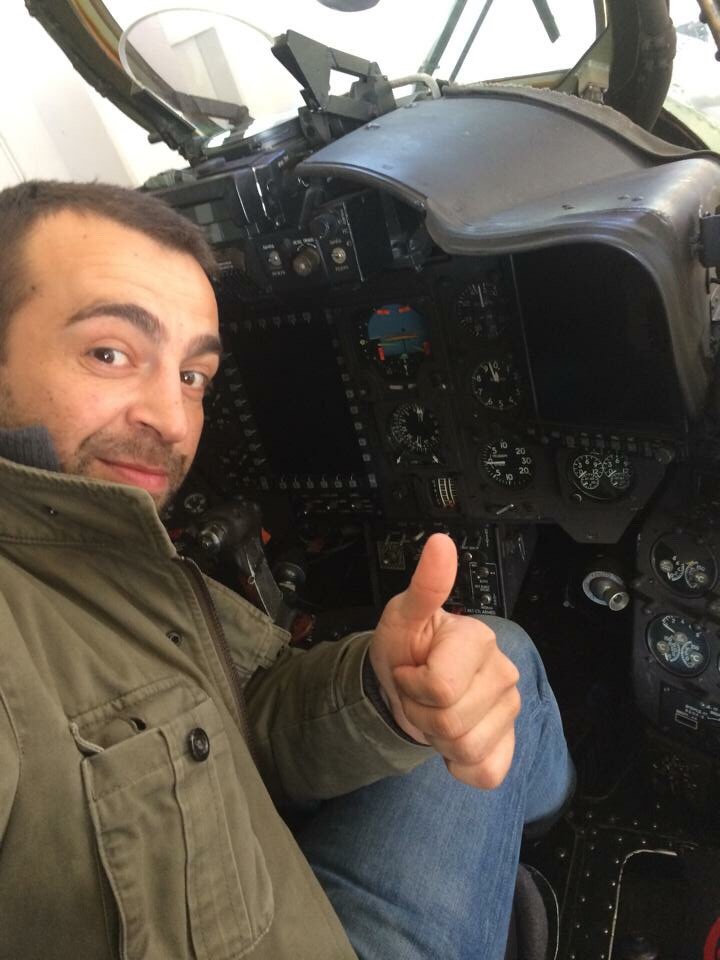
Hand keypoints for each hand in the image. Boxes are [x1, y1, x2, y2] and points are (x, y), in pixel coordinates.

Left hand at [368, 533, 520, 787]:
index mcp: (478, 640)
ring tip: (432, 710)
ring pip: (466, 749)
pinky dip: (459, 765)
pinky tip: (450, 741)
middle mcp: (502, 672)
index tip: (410, 668)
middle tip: (418, 692)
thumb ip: (425, 585)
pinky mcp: (509, 743)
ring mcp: (509, 710)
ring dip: (436, 737)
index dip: (413, 684)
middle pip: (452, 722)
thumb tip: (440, 543)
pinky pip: (486, 772)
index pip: (441, 687)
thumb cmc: (406, 647)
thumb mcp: (403, 616)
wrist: (405, 683)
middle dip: (421, 712)